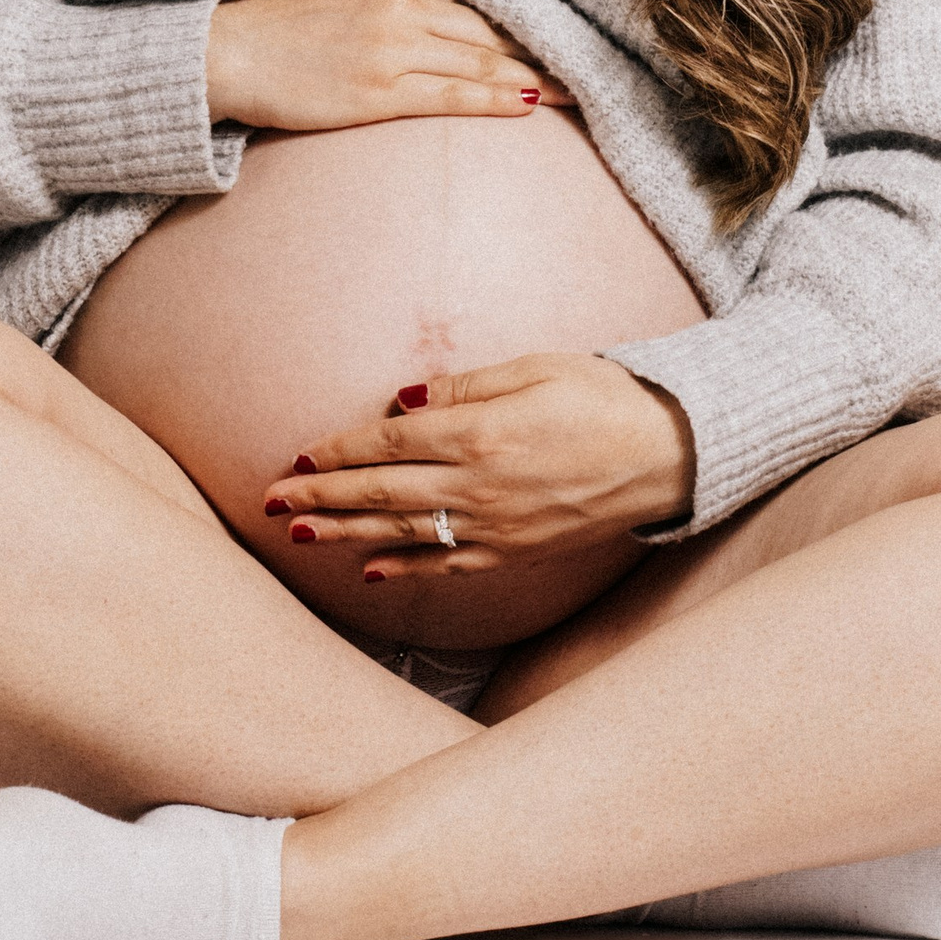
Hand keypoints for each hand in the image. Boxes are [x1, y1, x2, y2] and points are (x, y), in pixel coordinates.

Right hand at [205, 0, 572, 132]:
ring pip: (482, 61)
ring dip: (534, 77)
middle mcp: (403, 2)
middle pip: (491, 30)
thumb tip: (448, 4)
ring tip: (576, 89)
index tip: (564, 28)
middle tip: (591, 62)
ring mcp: (393, 47)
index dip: (525, 18)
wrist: (227, 48)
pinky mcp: (379, 91)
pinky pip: (452, 95)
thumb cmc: (281, 15)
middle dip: (543, 47)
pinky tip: (526, 104)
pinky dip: (495, 98)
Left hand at [262, 353, 694, 575]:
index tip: (297, 454)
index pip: (386, 446)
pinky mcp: (517, 551)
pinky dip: (406, 568)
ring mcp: (497, 528)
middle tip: (269, 503)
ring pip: (403, 535)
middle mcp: (479, 488)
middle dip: (320, 498)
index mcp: (479, 434)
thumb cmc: (604, 396)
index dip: (337, 452)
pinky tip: (371, 571)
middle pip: (381, 495)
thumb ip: (463, 386)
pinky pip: (449, 565)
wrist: (671, 453)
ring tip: (298, 535)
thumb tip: (401, 403)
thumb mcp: (534, 368)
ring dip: (345, 535)